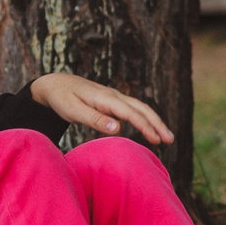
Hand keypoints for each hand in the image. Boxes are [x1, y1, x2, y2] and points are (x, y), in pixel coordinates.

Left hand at [30, 73, 174, 143]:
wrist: (55, 84)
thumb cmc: (62, 98)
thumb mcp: (73, 110)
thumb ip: (95, 120)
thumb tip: (118, 128)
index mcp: (106, 98)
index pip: (131, 113)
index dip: (146, 127)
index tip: (157, 140)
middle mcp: (114, 95)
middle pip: (142, 108)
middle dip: (157, 124)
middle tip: (170, 140)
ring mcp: (114, 97)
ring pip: (140, 108)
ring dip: (154, 121)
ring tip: (165, 136)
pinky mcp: (112, 101)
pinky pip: (133, 109)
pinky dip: (145, 118)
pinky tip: (149, 128)